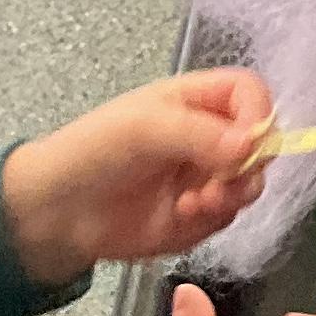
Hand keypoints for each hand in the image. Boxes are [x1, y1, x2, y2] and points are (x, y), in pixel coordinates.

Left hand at [1, 72, 272, 286]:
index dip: (259, 115)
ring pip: (250, 183)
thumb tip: (253, 146)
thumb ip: (200, 134)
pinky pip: (229, 217)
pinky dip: (212, 219)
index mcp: (196, 100)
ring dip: (232, 195)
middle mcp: (209, 136)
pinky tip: (180, 216)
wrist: (54, 213)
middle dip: (248, 166)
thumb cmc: (90, 152)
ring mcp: (205, 176)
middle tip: (221, 184)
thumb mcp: (143, 128)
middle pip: (262, 143)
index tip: (249, 145)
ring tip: (195, 204)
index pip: (252, 95)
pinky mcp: (199, 215)